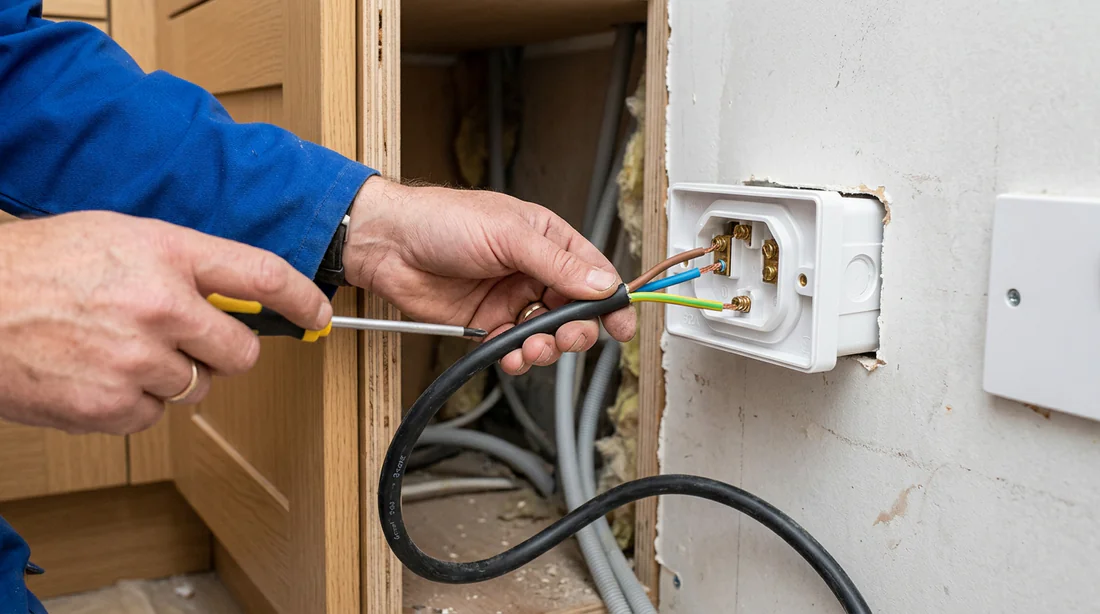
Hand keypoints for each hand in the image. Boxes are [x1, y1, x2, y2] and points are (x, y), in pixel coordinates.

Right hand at [0, 212, 329, 433]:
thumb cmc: (38, 266)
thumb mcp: (119, 237)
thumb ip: (181, 264)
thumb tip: (233, 295)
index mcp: (167, 254)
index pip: (262, 275)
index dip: (301, 298)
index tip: (316, 313)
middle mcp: (162, 306)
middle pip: (242, 353)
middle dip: (224, 353)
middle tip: (189, 343)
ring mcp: (138, 360)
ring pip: (198, 389)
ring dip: (171, 377)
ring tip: (120, 350)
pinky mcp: (112, 405)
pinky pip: (155, 415)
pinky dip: (133, 403)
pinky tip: (98, 374)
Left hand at [343, 176, 635, 374]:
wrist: (389, 245)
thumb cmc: (441, 220)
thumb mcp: (508, 235)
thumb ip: (556, 263)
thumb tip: (601, 283)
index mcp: (546, 238)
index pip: (592, 271)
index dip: (610, 299)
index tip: (622, 325)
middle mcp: (532, 270)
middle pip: (574, 310)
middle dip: (575, 330)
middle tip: (567, 337)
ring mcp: (510, 298)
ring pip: (546, 334)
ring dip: (545, 347)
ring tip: (532, 347)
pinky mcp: (487, 324)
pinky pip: (514, 347)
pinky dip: (517, 357)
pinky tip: (511, 355)